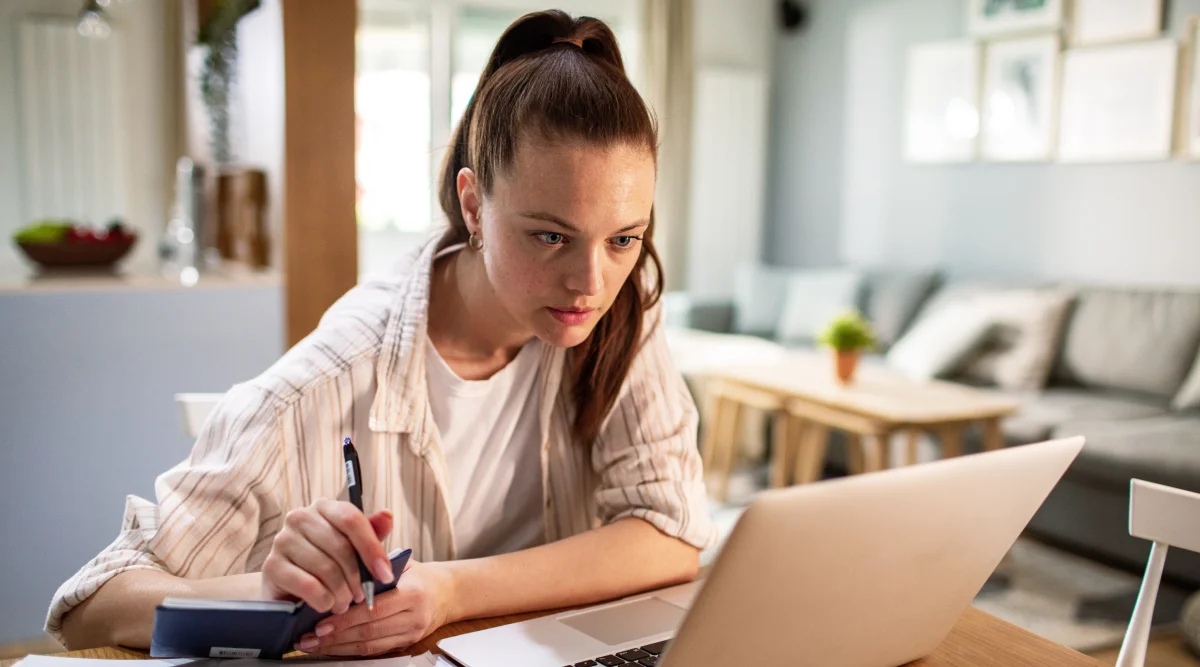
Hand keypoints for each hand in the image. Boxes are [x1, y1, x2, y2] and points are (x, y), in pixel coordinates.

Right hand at [261, 498, 395, 614]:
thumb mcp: (354, 548)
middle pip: (341, 546)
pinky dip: (323, 600)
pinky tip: (327, 605)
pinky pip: (307, 585)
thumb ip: (372, 532)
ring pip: (326, 568)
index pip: (352, 519)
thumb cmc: (328, 565)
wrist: (290, 590)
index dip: (372, 549)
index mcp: (324, 507)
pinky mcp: (271, 566)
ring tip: (345, 603)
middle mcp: (300, 517)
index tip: (386, 575)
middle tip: (362, 596)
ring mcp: (282, 540)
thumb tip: (388, 515)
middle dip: (357, 577)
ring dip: (341, 593)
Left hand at [294, 560, 455, 655]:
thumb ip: (371, 561)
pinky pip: (373, 652)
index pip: (375, 609)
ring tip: (312, 644)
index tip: (320, 621)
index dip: (346, 619)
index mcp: (413, 592)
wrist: (443, 593)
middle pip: (369, 632)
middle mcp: (414, 616)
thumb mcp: (398, 561)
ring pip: (369, 647)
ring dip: (337, 647)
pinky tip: (330, 647)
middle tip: (308, 637)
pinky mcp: (405, 644)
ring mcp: (410, 633)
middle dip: (335, 636)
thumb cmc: (415, 574)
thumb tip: (336, 561)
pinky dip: (348, 651)